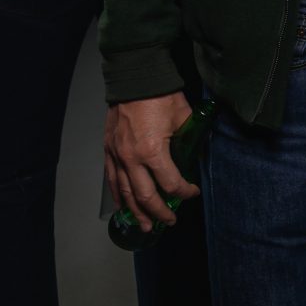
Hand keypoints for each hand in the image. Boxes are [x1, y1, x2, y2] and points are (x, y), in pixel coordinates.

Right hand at [104, 92, 196, 230]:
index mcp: (153, 152)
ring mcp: (117, 156)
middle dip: (160, 212)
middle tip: (171, 221)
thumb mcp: (184, 118)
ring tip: (146, 227)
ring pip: (126, 193)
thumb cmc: (161, 96)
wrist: (135, 78)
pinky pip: (112, 180)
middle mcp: (132, 159)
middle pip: (146, 197)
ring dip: (137, 212)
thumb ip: (189, 141)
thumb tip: (197, 156)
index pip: (171, 183)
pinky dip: (118, 196)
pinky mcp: (108, 151)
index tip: (192, 192)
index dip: (185, 192)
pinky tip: (123, 207)